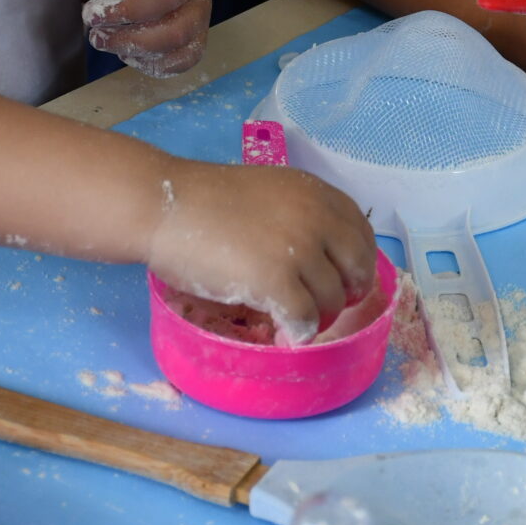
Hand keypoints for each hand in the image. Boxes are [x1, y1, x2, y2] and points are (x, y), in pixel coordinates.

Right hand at [147, 159, 376, 342]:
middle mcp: (317, 219)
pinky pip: (306, 318)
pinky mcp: (276, 281)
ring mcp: (299, 250)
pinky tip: (287, 332)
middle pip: (358, 270)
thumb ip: (302, 215)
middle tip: (324, 306)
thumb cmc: (206, 201)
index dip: (357, 263)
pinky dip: (300, 331)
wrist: (163, 205)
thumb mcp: (271, 192)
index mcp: (317, 194)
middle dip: (347, 293)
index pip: (362, 235)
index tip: (344, 280)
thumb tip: (323, 256)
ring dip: (318, 316)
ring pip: (332, 300)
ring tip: (296, 320)